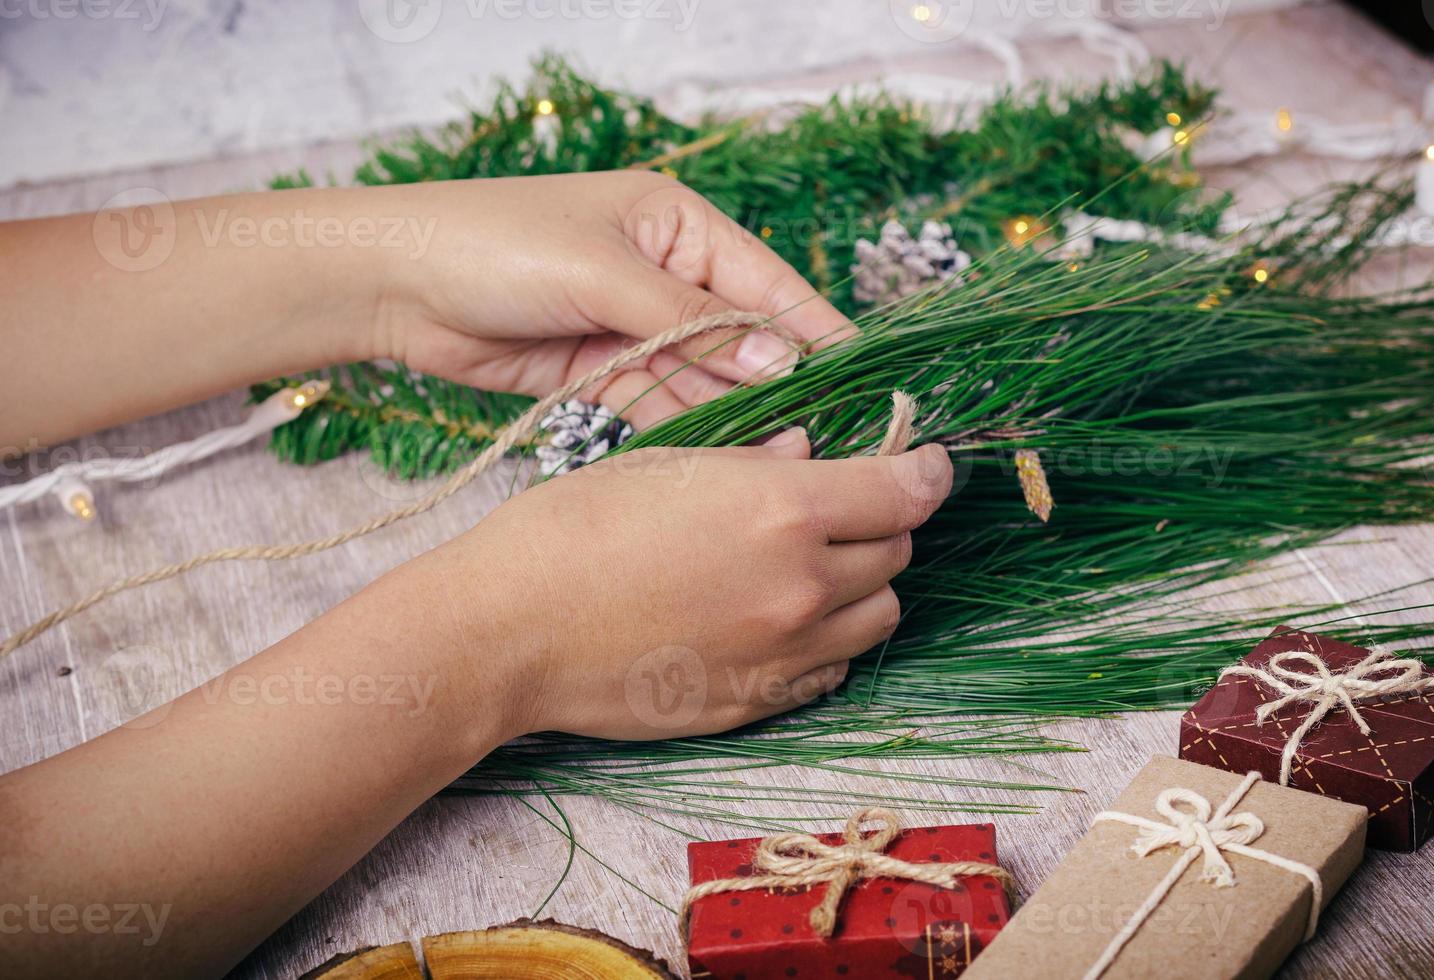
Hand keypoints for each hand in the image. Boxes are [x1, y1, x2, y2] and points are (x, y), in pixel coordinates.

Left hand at [376, 171, 854, 430]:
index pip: (768, 283)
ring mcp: (635, 329)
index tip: (865, 381)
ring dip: (736, 418)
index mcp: (678, 227)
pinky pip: (661, 406)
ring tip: (780, 462)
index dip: (816, 333)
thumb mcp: (602, 272)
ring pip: (705, 381)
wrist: (394, 284)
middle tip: (826, 441)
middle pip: (742, 340)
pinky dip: (686, 432)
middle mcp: (666, 277)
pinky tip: (720, 460)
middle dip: (780, 387)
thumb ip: (692, 323)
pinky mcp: (602, 374)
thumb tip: (782, 362)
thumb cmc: (497, 245)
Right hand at [427, 429, 952, 740]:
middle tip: (848, 508)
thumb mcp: (667, 466)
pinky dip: (827, 641)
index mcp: (783, 510)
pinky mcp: (758, 704)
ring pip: (878, 617)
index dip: (926, 469)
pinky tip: (780, 621)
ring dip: (863, 586)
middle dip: (885, 523)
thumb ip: (757, 462)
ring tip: (813, 567)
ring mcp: (783, 654)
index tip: (927, 461)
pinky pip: (832, 670)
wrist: (509, 630)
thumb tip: (809, 452)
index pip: (904, 490)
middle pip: (897, 553)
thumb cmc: (572, 528)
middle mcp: (801, 586)